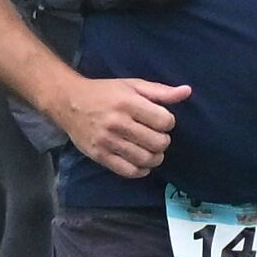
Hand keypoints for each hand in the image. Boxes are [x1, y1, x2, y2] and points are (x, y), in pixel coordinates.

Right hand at [50, 74, 190, 176]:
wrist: (69, 102)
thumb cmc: (104, 92)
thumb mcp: (133, 85)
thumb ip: (160, 91)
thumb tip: (187, 92)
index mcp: (128, 103)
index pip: (164, 121)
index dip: (168, 122)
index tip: (161, 120)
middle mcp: (117, 123)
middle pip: (157, 142)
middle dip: (163, 141)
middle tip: (158, 137)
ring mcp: (107, 141)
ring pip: (145, 159)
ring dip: (156, 158)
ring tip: (153, 151)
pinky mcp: (99, 156)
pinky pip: (128, 171)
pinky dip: (141, 171)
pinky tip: (142, 163)